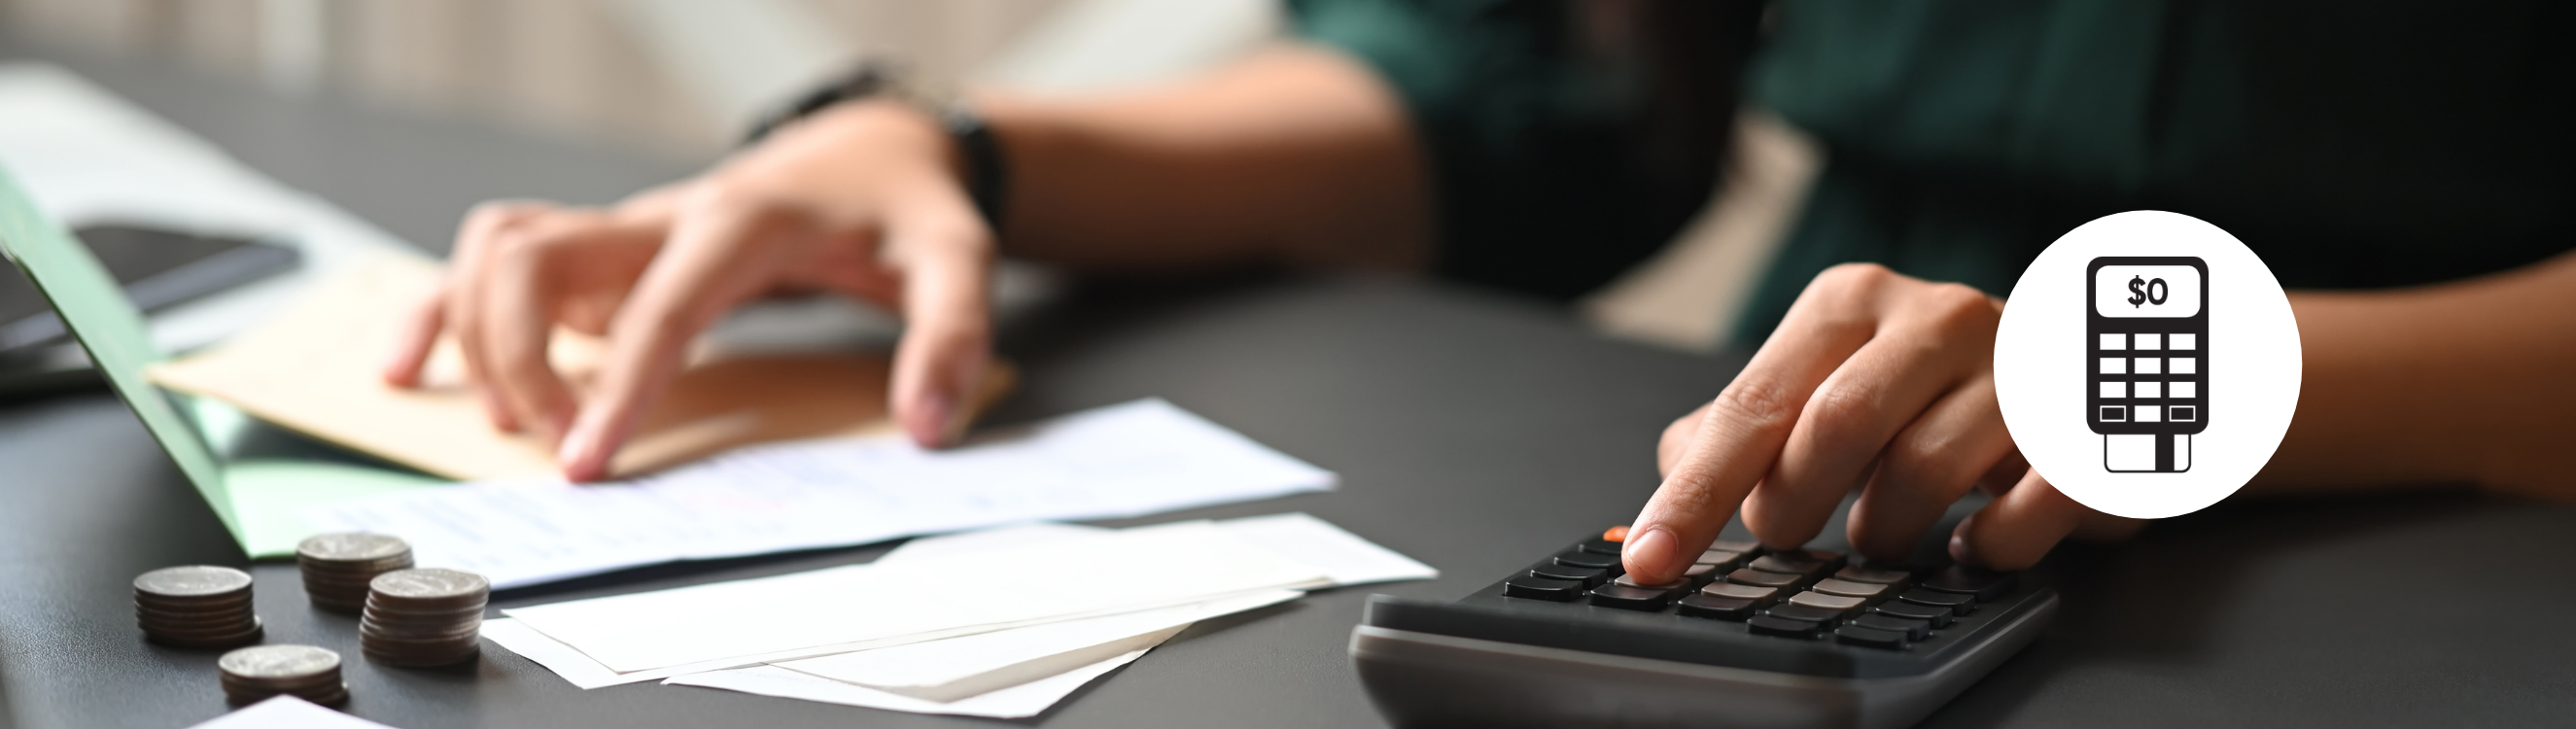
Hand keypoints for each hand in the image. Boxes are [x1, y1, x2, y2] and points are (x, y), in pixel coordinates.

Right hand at [381, 100, 994, 480]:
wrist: (872, 154)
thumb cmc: (905, 210)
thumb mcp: (959, 261)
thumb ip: (951, 338)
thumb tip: (928, 424)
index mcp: (743, 222)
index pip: (661, 304)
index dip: (618, 386)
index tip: (587, 462)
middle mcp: (666, 216)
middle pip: (536, 257)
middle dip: (519, 357)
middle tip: (557, 447)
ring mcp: (626, 229)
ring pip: (498, 248)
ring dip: (474, 332)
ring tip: (509, 422)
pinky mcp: (607, 247)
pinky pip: (496, 258)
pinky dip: (443, 306)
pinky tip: (415, 367)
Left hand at [1622, 264, 2138, 582]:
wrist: (2080, 361)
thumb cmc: (1927, 386)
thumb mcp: (1826, 382)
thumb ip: (1745, 428)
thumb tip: (1670, 479)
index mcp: (1851, 302)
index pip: (1752, 406)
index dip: (1696, 494)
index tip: (1650, 560)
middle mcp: (1935, 315)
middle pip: (1835, 427)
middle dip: (1794, 505)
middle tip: (1792, 535)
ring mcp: (2019, 363)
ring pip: (1923, 470)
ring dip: (1883, 530)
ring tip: (1881, 533)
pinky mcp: (2085, 422)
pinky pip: (2027, 506)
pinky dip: (1988, 544)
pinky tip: (1968, 542)